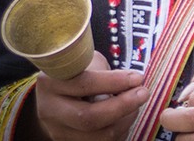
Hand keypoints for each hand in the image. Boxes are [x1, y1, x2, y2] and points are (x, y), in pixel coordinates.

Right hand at [33, 51, 149, 139]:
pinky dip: (119, 132)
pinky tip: (126, 118)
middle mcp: (49, 110)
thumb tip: (134, 82)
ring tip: (136, 105)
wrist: (55, 96)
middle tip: (144, 93)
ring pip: (97, 137)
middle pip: (89, 117)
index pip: (85, 84)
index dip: (114, 82)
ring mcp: (57, 132)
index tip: (138, 77)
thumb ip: (103, 71)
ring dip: (124, 121)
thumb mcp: (85, 61)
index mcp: (51, 82)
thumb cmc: (77, 72)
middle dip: (122, 106)